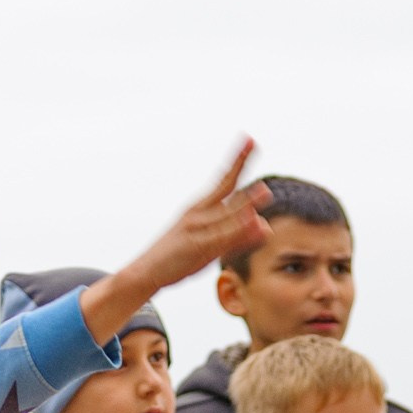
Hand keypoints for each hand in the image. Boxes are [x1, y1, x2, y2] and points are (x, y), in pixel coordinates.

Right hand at [83, 141, 271, 340]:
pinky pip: (220, 238)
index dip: (237, 161)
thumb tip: (265, 226)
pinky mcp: (195, 247)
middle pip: (223, 187)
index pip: (224, 181)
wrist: (146, 272)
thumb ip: (239, 236)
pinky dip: (237, 230)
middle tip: (252, 142)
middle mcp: (197, 213)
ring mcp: (195, 229)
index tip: (249, 140)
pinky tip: (252, 222)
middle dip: (238, 164)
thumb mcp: (213, 245)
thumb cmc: (180, 257)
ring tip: (266, 191)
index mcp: (200, 208)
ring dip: (246, 203)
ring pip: (226, 214)